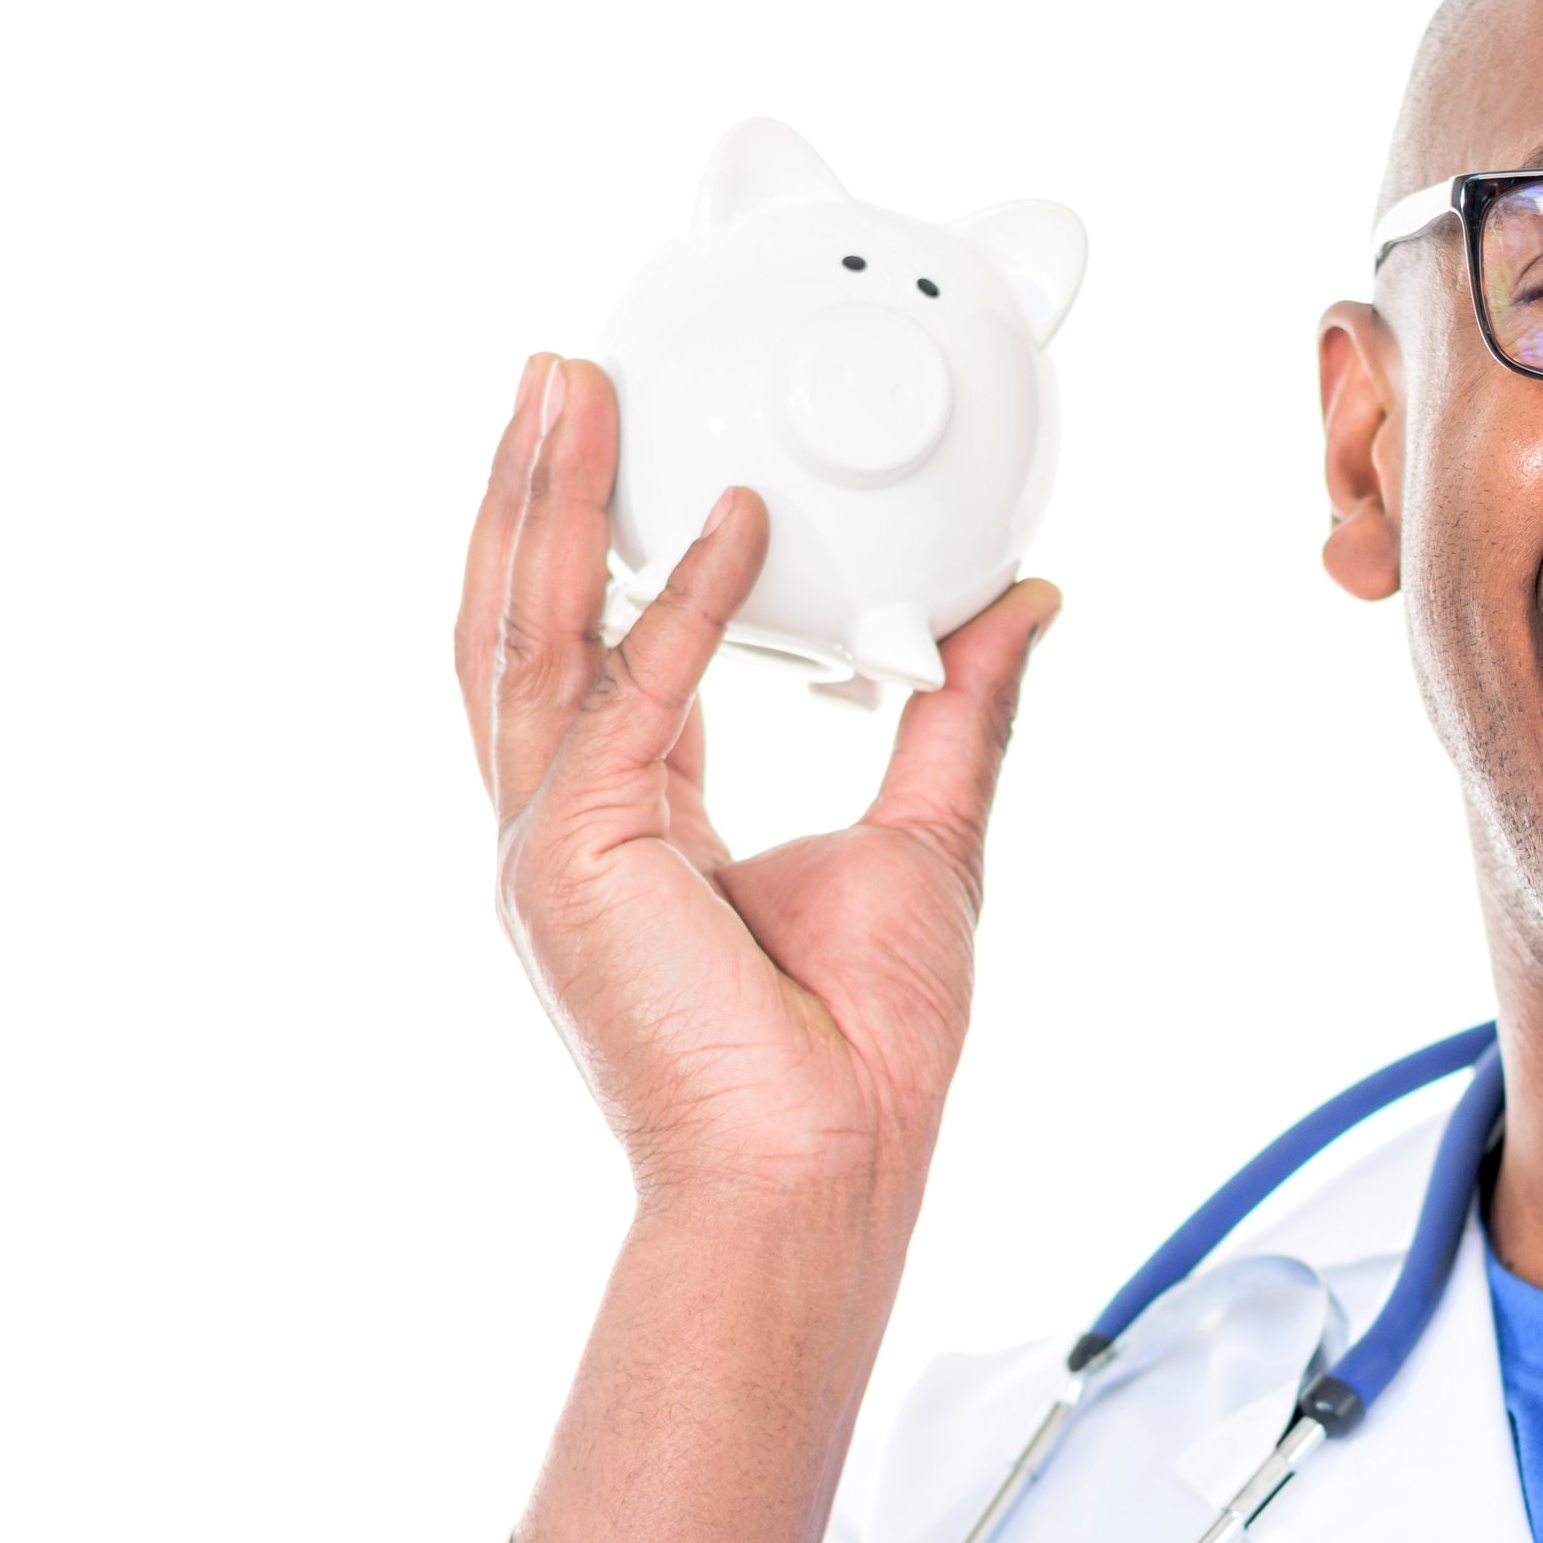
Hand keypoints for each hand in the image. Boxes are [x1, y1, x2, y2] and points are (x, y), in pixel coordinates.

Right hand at [455, 355, 1055, 1230]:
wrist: (823, 1169)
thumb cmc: (858, 1057)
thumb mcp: (929, 838)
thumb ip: (959, 711)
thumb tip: (1018, 610)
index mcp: (631, 829)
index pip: (600, 656)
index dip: (608, 547)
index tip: (629, 447)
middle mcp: (566, 830)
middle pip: (524, 621)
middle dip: (536, 491)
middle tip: (564, 372)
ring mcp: (548, 846)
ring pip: (525, 634)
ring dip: (546, 503)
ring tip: (569, 390)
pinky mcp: (569, 857)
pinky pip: (623, 697)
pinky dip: (681, 604)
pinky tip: (735, 526)